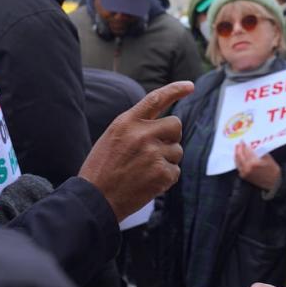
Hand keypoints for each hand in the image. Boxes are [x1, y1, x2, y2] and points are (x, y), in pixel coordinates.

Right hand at [79, 81, 193, 220]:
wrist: (95, 199)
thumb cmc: (101, 169)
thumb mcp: (112, 137)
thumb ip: (135, 127)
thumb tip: (164, 126)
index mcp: (126, 122)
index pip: (155, 98)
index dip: (175, 90)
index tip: (190, 86)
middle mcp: (142, 134)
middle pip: (175, 124)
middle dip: (171, 136)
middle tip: (157, 149)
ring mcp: (153, 153)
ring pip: (177, 150)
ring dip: (166, 160)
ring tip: (144, 171)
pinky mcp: (162, 173)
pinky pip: (175, 171)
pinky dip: (165, 178)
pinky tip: (147, 183)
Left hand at [234, 141, 280, 190]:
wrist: (274, 182)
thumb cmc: (272, 169)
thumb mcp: (267, 157)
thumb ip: (258, 151)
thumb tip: (251, 145)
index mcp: (254, 162)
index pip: (246, 150)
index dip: (244, 144)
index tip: (243, 140)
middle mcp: (247, 167)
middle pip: (240, 155)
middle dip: (239, 148)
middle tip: (239, 143)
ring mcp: (245, 172)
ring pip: (237, 161)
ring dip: (237, 154)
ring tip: (237, 148)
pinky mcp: (244, 176)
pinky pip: (238, 166)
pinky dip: (238, 161)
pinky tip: (238, 157)